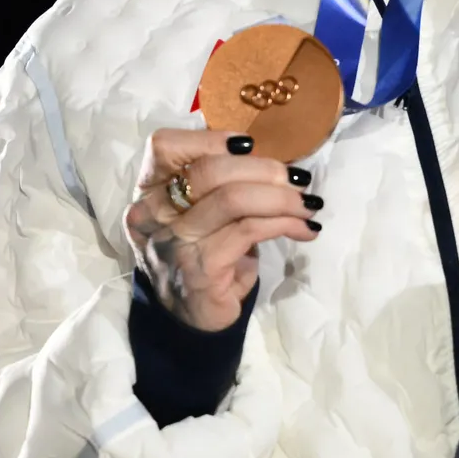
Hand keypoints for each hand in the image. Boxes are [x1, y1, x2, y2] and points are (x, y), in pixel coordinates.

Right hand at [123, 130, 320, 332]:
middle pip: (208, 170)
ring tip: (308, 206)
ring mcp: (174, 243)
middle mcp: (153, 214)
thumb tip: (275, 164)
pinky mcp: (201, 269)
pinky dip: (285, 224)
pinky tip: (305, 230)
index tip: (250, 145)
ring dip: (282, 199)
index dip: (210, 139)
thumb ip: (221, 183)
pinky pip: (249, 231)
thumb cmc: (203, 254)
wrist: (192, 318)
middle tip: (297, 181)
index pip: (165, 146)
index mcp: (149, 192)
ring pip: (233, 199)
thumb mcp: (202, 214)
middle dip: (263, 169)